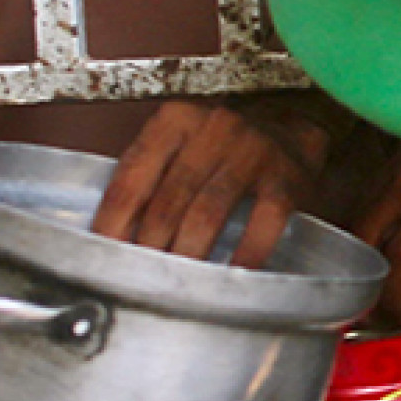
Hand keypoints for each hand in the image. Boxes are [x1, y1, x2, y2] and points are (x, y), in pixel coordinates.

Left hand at [92, 100, 326, 266]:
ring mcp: (253, 152)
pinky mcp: (286, 176)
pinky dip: (246, 252)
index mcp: (177, 119)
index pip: (133, 177)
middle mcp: (215, 130)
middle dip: (150, 246)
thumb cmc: (226, 140)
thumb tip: (113, 231)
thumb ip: (149, 173)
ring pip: (208, 213)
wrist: (293, 122)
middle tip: (140, 274)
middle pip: (168, 200)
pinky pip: (263, 221)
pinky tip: (233, 272)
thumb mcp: (182, 139)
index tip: (106, 252)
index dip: (113, 221)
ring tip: (176, 280)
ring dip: (188, 253)